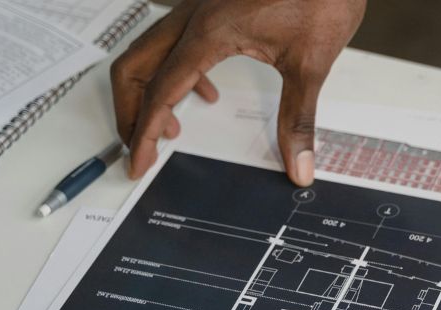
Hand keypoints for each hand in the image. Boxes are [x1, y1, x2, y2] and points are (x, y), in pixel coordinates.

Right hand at [110, 0, 365, 186]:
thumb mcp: (311, 65)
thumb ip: (298, 118)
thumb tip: (298, 162)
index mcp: (210, 33)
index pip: (161, 91)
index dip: (144, 132)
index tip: (138, 162)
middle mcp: (195, 16)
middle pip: (135, 67)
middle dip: (130, 112)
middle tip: (140, 148)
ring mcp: (199, 8)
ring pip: (148, 50)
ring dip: (147, 91)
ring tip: (169, 129)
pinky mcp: (213, 7)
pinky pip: (174, 40)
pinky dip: (175, 72)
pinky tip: (204, 92)